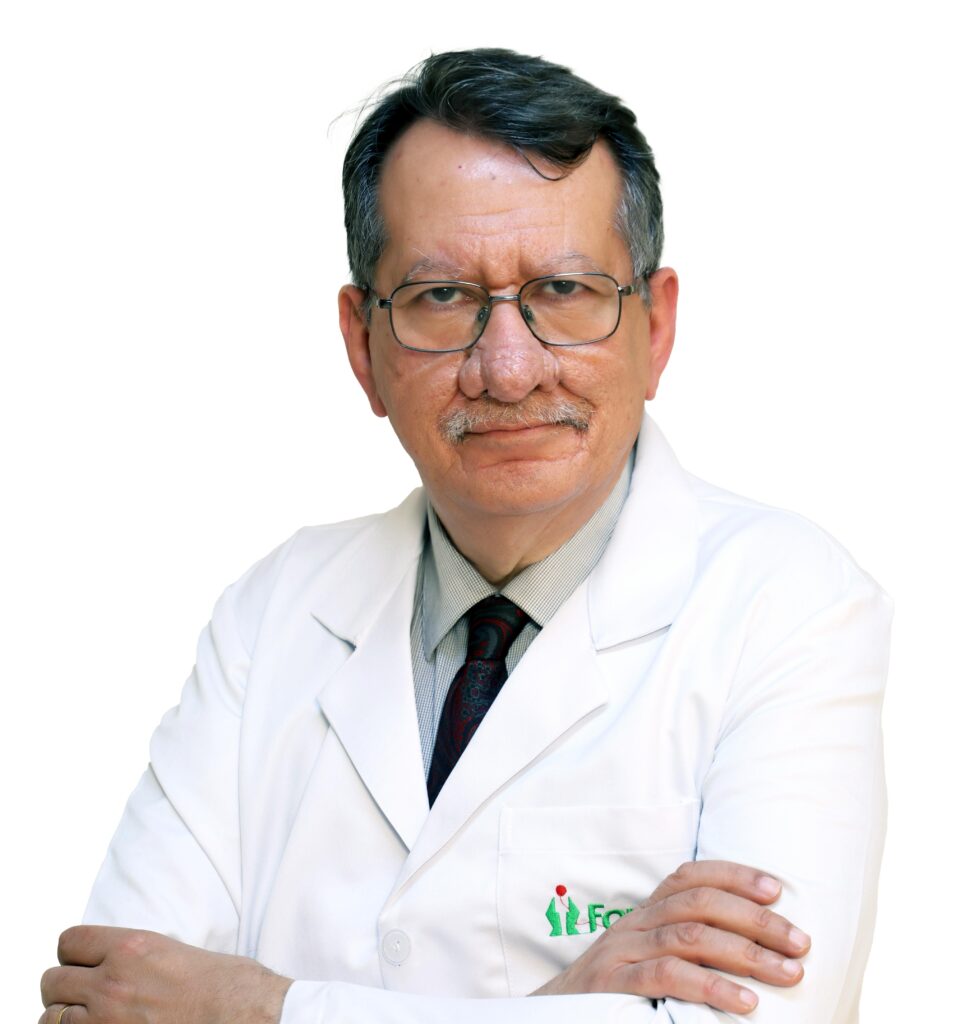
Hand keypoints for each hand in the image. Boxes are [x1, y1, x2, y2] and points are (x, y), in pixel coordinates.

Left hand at [40, 926, 291, 1023]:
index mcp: (132, 947)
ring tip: (88, 1020)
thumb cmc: (229, 988)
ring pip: (50, 1018)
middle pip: (51, 981)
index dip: (73, 954)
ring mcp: (105, 1021)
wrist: (248, 1017)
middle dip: (64, 989)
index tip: (83, 964)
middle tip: (84, 997)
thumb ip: (140, 958)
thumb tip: (124, 966)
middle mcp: (111, 981)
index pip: (70, 941)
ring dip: (66, 1019)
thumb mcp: (179, 954)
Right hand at [532, 860, 810, 1013]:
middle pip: (698, 903)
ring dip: (745, 952)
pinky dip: (711, 986)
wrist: (553, 1015)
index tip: (777, 889)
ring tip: (788, 972)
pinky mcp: (614, 985)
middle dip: (755, 919)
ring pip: (688, 936)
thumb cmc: (614, 993)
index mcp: (644, 913)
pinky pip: (667, 977)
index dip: (734, 875)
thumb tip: (756, 950)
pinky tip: (746, 1001)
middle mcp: (634, 924)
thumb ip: (685, 948)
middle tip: (800, 941)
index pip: (690, 877)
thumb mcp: (646, 960)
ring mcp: (622, 952)